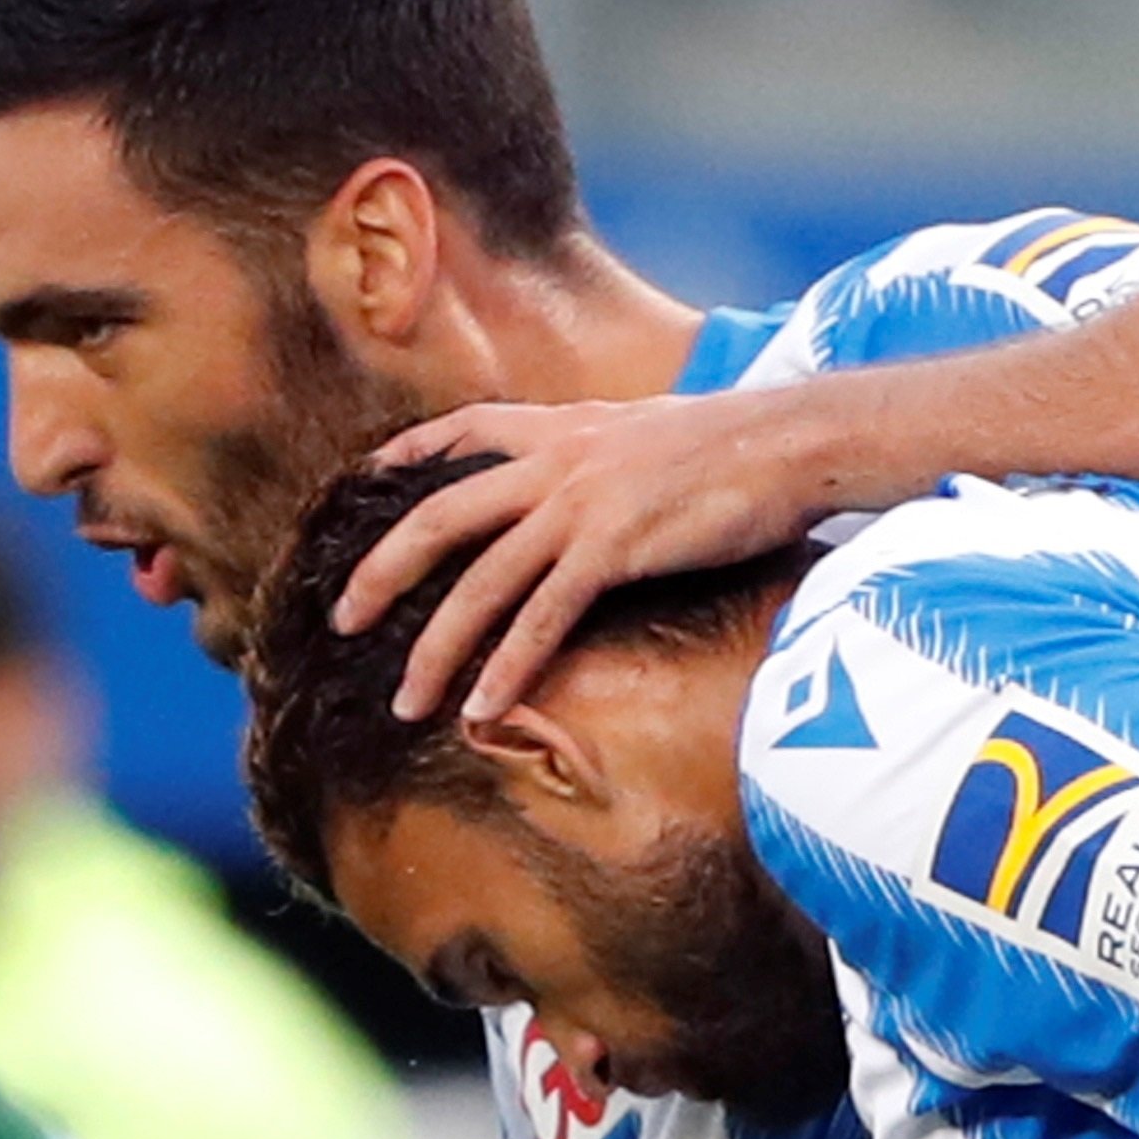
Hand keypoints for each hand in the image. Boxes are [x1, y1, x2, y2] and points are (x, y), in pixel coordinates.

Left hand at [329, 388, 883, 726]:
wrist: (796, 439)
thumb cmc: (740, 447)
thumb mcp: (651, 434)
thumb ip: (605, 458)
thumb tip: (597, 489)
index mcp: (562, 429)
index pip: (459, 431)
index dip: (403, 458)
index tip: (360, 483)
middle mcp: (555, 461)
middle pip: (438, 517)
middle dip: (381, 573)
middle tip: (342, 622)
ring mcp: (580, 502)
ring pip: (480, 580)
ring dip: (437, 648)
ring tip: (407, 702)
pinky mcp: (614, 545)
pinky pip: (543, 615)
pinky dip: (508, 666)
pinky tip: (483, 708)